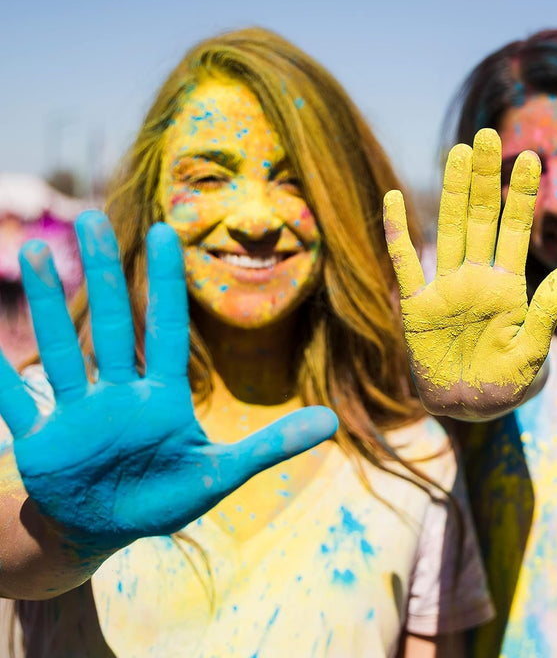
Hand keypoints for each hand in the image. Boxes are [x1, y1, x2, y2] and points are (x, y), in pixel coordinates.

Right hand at [0, 211, 336, 555]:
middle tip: (91, 219)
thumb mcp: (222, 472)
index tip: (166, 229)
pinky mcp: (43, 441)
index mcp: (162, 397)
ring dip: (46, 306)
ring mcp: (78, 413)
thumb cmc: (165, 496)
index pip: (166, 328)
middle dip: (102, 275)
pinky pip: (18, 404)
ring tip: (34, 253)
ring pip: (59, 349)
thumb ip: (272, 446)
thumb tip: (332, 423)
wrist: (106, 527)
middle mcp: (119, 393)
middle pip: (111, 325)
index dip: (166, 282)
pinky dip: (2, 381)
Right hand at [384, 129, 556, 419]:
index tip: (530, 157)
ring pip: (446, 230)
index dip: (521, 195)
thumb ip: (546, 311)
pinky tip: (392, 202)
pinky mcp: (416, 306)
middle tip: (487, 136)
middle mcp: (475, 277)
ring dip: (450, 192)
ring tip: (456, 153)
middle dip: (484, 178)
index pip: (516, 231)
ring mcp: (444, 288)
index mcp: (507, 287)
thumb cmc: (507, 385)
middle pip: (479, 218)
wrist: (468, 408)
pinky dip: (396, 234)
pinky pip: (404, 264)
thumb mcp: (533, 354)